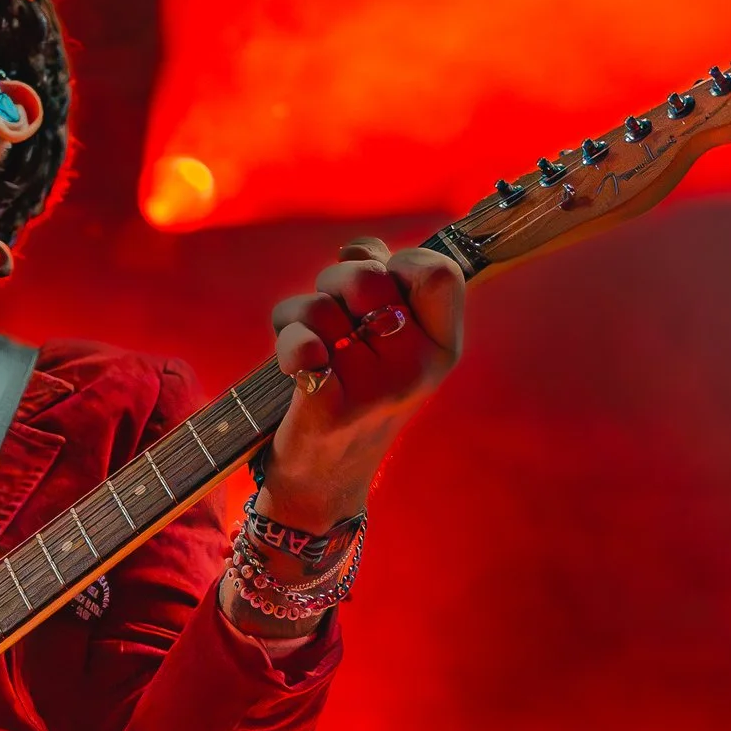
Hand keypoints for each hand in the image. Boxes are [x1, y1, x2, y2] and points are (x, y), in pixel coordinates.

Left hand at [262, 235, 464, 532]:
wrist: (326, 481)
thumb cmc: (353, 395)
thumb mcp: (389, 345)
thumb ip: (383, 285)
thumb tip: (360, 249)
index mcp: (442, 348)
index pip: (437, 272)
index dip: (396, 261)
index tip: (377, 282)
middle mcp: (417, 369)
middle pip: (368, 277)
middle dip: (332, 279)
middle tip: (328, 313)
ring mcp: (377, 391)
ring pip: (322, 308)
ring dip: (296, 314)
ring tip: (303, 343)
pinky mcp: (331, 410)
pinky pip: (303, 346)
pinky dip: (288, 345)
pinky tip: (293, 365)